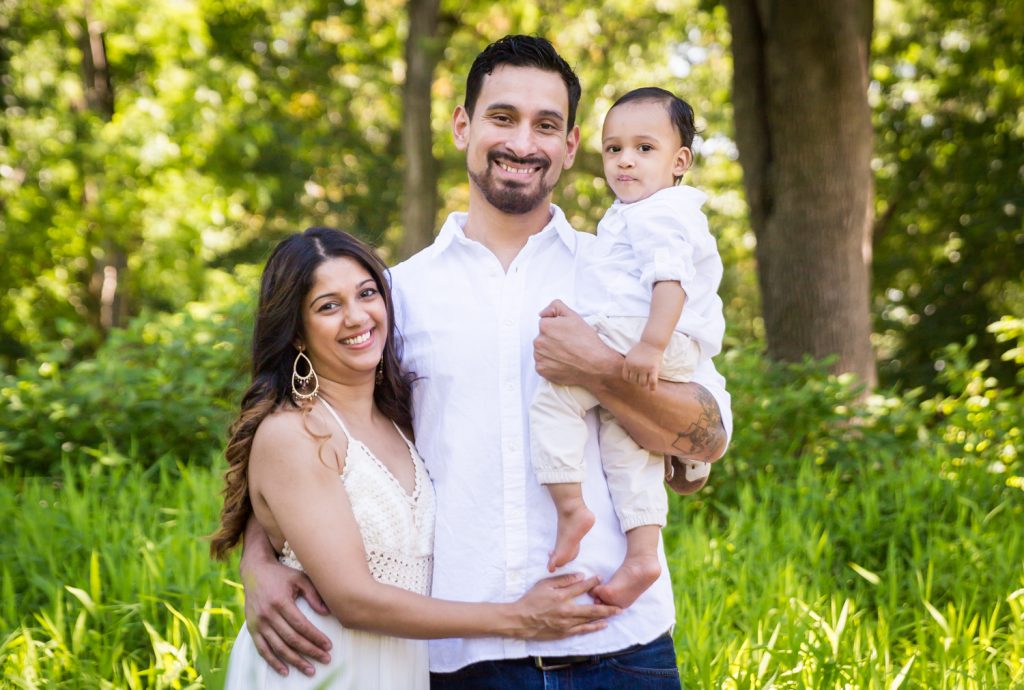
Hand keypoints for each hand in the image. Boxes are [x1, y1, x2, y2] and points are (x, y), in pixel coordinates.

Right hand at [242, 558, 332, 676]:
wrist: (254, 571)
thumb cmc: (281, 575)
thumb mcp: (300, 578)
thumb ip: (314, 594)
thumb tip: (327, 613)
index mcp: (281, 601)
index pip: (301, 625)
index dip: (315, 637)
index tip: (328, 646)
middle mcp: (268, 614)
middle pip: (292, 639)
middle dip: (310, 651)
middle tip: (325, 659)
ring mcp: (258, 623)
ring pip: (278, 647)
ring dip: (295, 661)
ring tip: (310, 669)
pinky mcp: (252, 628)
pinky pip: (262, 649)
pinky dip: (273, 662)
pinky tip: (285, 671)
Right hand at [512, 573, 620, 639]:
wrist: (520, 620)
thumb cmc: (531, 600)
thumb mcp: (544, 584)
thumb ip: (563, 580)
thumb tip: (580, 576)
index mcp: (561, 596)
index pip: (581, 587)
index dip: (593, 582)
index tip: (601, 578)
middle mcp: (567, 611)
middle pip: (591, 608)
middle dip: (607, 606)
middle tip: (620, 604)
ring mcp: (566, 624)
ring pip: (590, 620)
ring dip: (604, 616)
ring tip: (617, 613)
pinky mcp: (564, 633)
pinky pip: (582, 630)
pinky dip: (594, 627)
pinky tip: (603, 624)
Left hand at [534, 300, 617, 386]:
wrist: (596, 365)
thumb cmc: (586, 341)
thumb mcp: (573, 316)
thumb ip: (555, 307)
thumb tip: (542, 313)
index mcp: (545, 326)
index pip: (546, 325)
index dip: (557, 329)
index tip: (567, 335)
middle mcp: (538, 342)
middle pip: (543, 338)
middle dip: (552, 341)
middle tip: (568, 346)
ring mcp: (539, 357)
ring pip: (542, 352)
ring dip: (550, 353)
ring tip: (566, 355)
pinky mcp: (542, 370)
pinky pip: (542, 365)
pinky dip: (550, 365)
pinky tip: (563, 364)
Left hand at [623, 342, 662, 390]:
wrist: (652, 342)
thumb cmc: (641, 349)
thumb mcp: (630, 355)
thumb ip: (628, 364)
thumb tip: (627, 376)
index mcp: (628, 363)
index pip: (626, 378)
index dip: (631, 379)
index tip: (635, 377)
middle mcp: (634, 366)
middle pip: (634, 381)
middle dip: (638, 381)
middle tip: (643, 378)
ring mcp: (644, 368)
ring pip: (642, 383)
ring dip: (645, 383)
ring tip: (648, 380)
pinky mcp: (653, 368)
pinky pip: (652, 382)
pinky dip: (652, 387)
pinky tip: (652, 390)